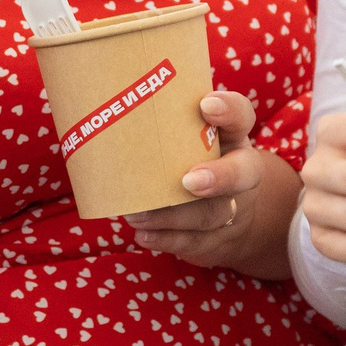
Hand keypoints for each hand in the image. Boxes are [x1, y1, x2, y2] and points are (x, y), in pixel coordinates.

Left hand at [126, 90, 297, 275]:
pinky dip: (169, 240)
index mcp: (232, 135)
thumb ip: (161, 119)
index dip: (229, 109)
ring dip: (175, 216)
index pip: (240, 115)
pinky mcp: (218, 237)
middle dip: (218, 178)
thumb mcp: (188, 134)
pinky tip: (144, 235)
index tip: (206, 104)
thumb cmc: (192, 157)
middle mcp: (240, 170)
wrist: (227, 208)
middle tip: (188, 181)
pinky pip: (197, 242)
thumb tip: (104, 102)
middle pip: (241, 174)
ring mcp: (233, 207)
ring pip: (212, 214)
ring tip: (138, 214)